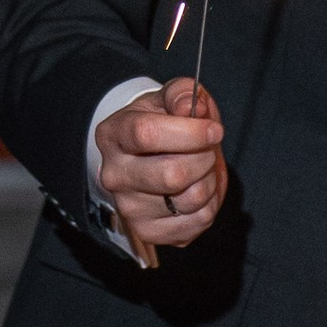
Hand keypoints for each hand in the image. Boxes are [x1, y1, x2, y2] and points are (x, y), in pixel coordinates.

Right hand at [95, 77, 228, 255]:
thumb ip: (181, 94)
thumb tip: (188, 106)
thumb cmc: (164, 123)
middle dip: (204, 159)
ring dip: (209, 181)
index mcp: (112, 135)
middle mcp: (113, 174)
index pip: (147, 134)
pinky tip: (197, 190)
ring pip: (190, 199)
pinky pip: (198, 221)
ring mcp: (128, 207)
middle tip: (208, 150)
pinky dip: (209, 205)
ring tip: (201, 169)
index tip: (213, 129)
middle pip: (172, 175)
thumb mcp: (170, 98)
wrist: (153, 157)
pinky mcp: (148, 231)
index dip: (190, 132)